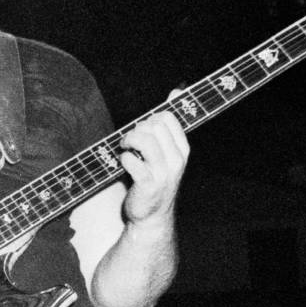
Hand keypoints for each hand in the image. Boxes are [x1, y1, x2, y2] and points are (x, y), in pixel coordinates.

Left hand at [118, 102, 190, 225]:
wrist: (152, 215)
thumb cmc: (155, 178)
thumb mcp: (166, 151)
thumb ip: (169, 123)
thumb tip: (176, 91)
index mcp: (182, 149)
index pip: (167, 117)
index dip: (149, 119)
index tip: (143, 131)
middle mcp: (177, 160)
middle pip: (153, 125)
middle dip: (136, 129)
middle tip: (130, 142)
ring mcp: (163, 172)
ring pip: (143, 139)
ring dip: (128, 141)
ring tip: (125, 148)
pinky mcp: (148, 184)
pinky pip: (131, 160)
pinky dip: (123, 158)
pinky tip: (124, 164)